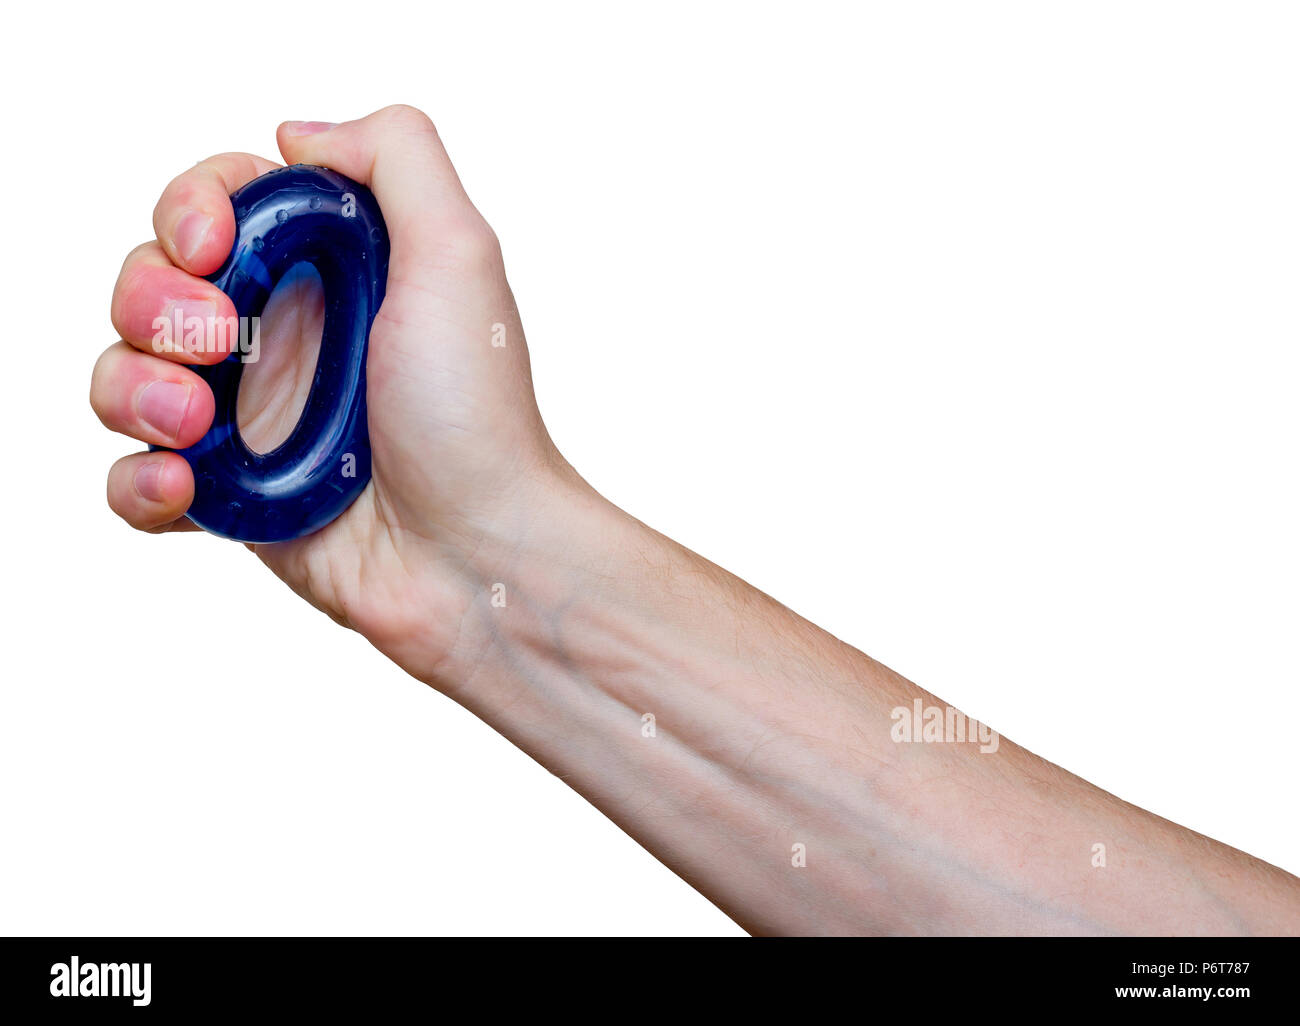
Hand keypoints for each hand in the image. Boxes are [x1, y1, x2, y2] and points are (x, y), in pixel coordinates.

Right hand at [91, 105, 573, 681]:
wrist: (479, 553)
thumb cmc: (477, 415)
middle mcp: (282, 339)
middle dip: (153, 302)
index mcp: (326, 275)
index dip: (189, 210)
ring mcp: (251, 420)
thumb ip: (395, 157)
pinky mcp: (231, 498)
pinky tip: (185, 488)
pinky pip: (137, 477)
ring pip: (127, 375)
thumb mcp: (459, 254)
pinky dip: (140, 480)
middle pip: (151, 284)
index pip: (215, 206)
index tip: (212, 247)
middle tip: (212, 343)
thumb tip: (298, 137)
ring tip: (195, 424)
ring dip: (135, 389)